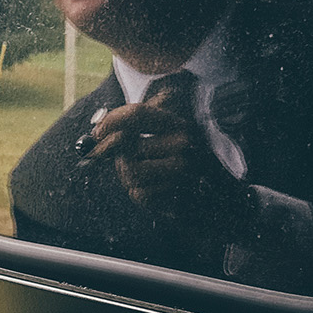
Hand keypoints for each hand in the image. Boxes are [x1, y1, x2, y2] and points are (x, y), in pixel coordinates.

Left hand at [81, 87, 247, 220]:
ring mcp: (183, 170)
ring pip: (129, 172)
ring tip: (145, 176)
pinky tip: (157, 190)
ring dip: (128, 177)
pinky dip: (141, 194)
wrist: (218, 198)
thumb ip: (129, 128)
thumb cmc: (179, 162)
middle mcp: (184, 143)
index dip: (112, 121)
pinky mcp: (180, 194)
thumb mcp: (160, 136)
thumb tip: (95, 134)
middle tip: (131, 161)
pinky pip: (139, 194)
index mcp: (179, 123)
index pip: (138, 114)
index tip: (96, 132)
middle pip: (126, 147)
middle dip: (120, 156)